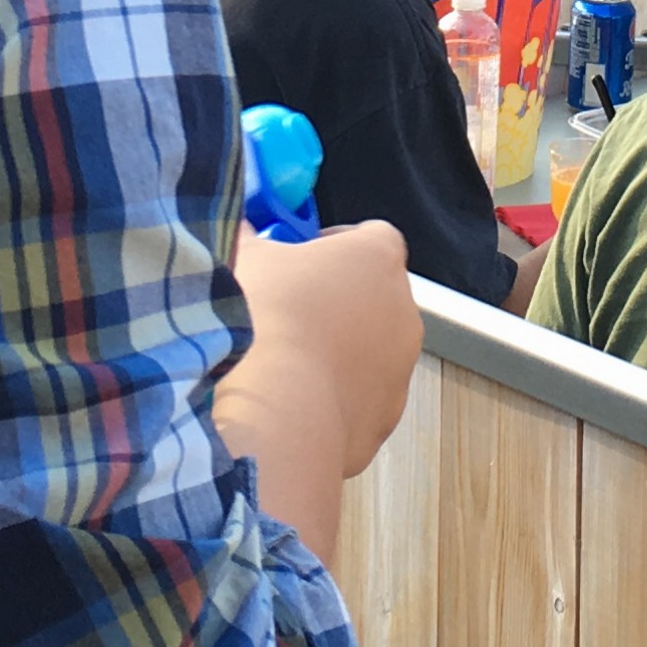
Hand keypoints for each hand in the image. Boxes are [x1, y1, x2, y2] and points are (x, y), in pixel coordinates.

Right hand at [232, 220, 420, 476]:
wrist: (277, 412)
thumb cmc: (267, 318)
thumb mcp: (246, 257)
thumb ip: (251, 235)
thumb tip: (242, 229)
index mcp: (377, 259)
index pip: (374, 236)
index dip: (338, 243)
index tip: (303, 255)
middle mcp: (403, 311)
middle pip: (376, 295)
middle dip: (338, 299)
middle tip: (292, 308)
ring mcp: (400, 368)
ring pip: (372, 350)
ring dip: (340, 350)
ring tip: (288, 361)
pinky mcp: (386, 416)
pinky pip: (361, 397)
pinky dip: (336, 396)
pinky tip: (295, 401)